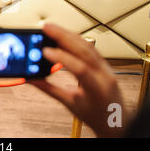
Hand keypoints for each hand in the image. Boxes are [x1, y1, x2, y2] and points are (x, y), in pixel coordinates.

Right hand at [29, 23, 128, 137]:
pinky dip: (75, 39)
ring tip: (52, 28)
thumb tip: (32, 80)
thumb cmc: (97, 116)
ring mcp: (106, 67)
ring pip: (88, 45)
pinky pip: (90, 47)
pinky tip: (64, 34)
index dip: (61, 58)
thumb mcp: (71, 104)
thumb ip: (50, 89)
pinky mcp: (104, 63)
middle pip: (85, 50)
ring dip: (69, 34)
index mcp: (97, 89)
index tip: (45, 51)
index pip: (80, 69)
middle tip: (46, 28)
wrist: (117, 122)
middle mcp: (105, 75)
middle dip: (64, 36)